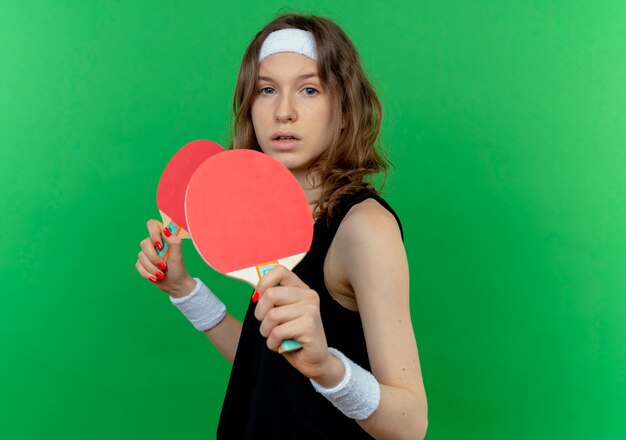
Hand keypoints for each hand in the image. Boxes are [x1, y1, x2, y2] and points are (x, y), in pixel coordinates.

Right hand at [135, 219, 195, 297]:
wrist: (174, 284)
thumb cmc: (178, 268)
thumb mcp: (178, 255)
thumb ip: (174, 242)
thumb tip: (165, 230)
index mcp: (163, 237)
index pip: (152, 224)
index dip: (153, 233)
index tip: (160, 246)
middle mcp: (153, 243)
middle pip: (144, 243)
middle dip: (153, 258)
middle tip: (163, 266)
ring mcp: (147, 253)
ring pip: (141, 256)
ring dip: (152, 268)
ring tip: (161, 274)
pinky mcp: (142, 263)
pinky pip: (138, 266)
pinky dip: (147, 274)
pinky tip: (155, 278)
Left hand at [254, 266, 344, 384]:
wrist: (313, 360)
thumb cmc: (292, 336)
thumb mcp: (281, 313)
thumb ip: (272, 300)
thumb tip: (256, 293)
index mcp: (301, 289)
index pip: (279, 271)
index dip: (263, 283)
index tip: (257, 298)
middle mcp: (309, 295)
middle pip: (270, 294)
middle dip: (260, 314)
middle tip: (266, 325)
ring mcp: (311, 310)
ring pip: (272, 315)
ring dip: (266, 331)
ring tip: (275, 338)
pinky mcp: (309, 326)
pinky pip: (277, 331)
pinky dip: (272, 343)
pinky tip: (281, 346)